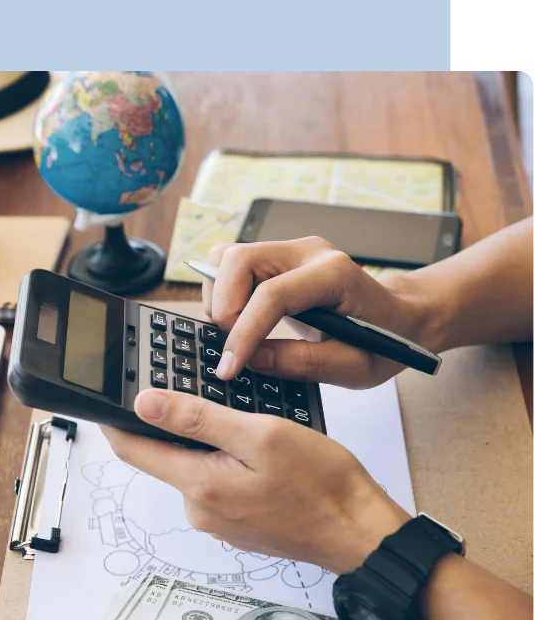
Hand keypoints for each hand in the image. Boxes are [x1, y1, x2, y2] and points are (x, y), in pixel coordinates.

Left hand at [101, 388, 410, 574]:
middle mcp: (199, 509)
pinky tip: (255, 453)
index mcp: (198, 485)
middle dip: (171, 426)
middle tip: (194, 392)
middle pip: (164, 458)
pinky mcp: (237, 524)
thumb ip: (198, 419)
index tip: (104, 398)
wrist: (360, 533)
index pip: (132, 450)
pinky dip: (226, 463)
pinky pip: (218, 485)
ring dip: (206, 444)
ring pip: (195, 469)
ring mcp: (218, 520)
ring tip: (240, 422)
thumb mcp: (259, 436)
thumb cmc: (322, 486)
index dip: (114, 420)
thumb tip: (146, 404)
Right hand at [202, 237, 447, 387]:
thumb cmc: (384, 342)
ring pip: (227, 258)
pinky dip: (222, 294)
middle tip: (231, 347)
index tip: (228, 368)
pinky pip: (231, 266)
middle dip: (224, 308)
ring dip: (219, 299)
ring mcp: (290, 251)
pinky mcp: (276, 259)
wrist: (401, 317)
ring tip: (235, 335)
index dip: (243, 334)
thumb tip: (251, 359)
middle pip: (238, 260)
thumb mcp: (353, 367)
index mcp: (335, 274)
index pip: (272, 295)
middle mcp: (308, 251)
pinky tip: (239, 322)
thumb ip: (301, 363)